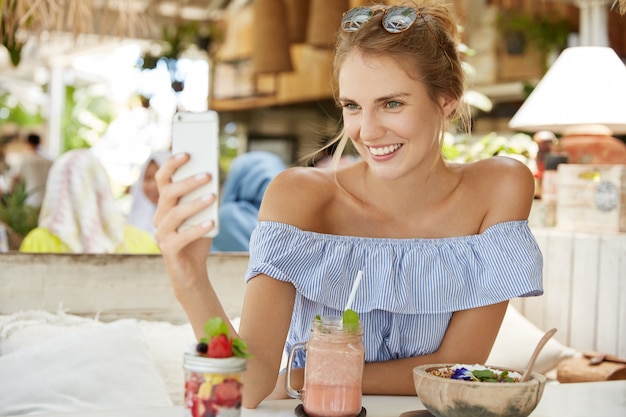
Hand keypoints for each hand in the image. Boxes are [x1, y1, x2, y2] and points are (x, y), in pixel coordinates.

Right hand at [153, 153, 217, 289]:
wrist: (192, 271)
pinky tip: (211, 223)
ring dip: (195, 204)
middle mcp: (159, 217)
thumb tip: (212, 178)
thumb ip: (204, 199)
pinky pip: (181, 237)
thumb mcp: (203, 215)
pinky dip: (197, 229)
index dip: (172, 165)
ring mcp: (161, 234)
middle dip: (187, 182)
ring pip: (175, 214)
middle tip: (208, 175)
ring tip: (213, 196)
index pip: (163, 179)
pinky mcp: (168, 250)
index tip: (187, 153)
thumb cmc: (198, 238)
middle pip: (168, 193)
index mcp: (165, 205)